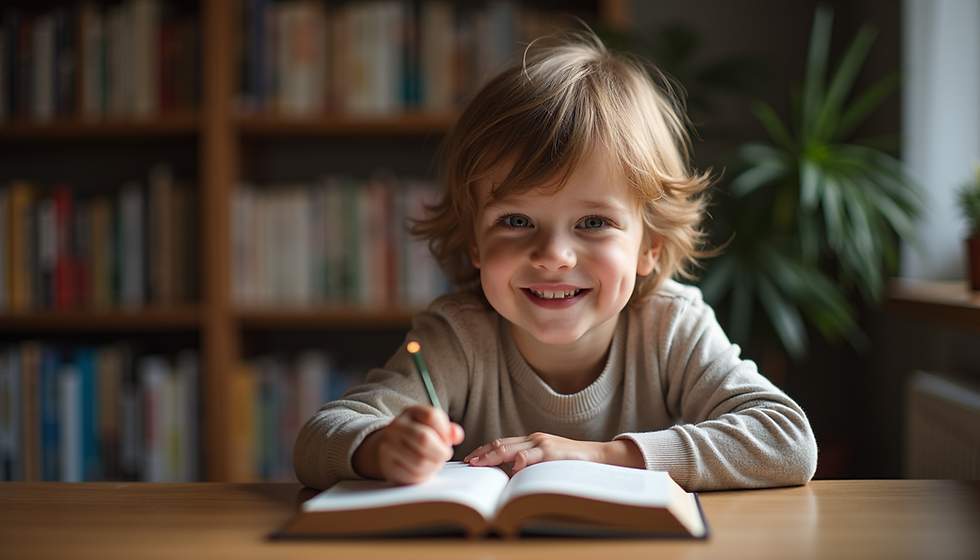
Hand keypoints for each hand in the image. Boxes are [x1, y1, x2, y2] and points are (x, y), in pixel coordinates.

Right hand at [353, 405, 463, 484]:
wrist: (389, 445)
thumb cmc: (417, 435)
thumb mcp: (432, 426)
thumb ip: (448, 429)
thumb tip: (456, 436)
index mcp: (411, 412)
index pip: (431, 416)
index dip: (445, 430)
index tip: (448, 439)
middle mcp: (396, 426)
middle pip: (424, 439)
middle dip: (441, 451)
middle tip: (445, 455)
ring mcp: (389, 446)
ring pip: (420, 461)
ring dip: (434, 465)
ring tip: (435, 462)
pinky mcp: (388, 465)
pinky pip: (412, 475)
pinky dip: (424, 475)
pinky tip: (425, 469)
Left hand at [463, 433, 643, 473]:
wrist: (598, 457)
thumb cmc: (571, 463)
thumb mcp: (545, 462)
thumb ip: (528, 465)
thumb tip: (506, 475)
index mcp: (531, 441)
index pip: (502, 443)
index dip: (484, 450)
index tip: (470, 459)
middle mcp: (534, 438)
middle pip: (502, 443)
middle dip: (483, 453)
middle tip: (468, 462)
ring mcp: (543, 443)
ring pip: (512, 448)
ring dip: (493, 456)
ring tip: (480, 463)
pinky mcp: (553, 451)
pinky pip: (532, 455)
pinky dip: (520, 461)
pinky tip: (511, 468)